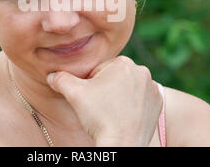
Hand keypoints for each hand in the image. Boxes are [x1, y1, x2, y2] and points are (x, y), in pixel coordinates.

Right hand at [46, 56, 162, 145]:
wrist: (122, 145)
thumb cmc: (99, 117)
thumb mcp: (74, 94)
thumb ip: (61, 79)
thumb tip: (52, 75)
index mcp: (123, 63)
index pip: (99, 70)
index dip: (90, 85)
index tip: (91, 99)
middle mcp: (142, 71)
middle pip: (114, 78)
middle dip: (105, 89)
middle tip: (100, 107)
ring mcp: (152, 88)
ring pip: (127, 88)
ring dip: (119, 97)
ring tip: (112, 113)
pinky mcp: (157, 103)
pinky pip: (140, 100)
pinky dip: (132, 106)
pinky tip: (124, 117)